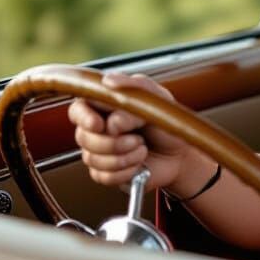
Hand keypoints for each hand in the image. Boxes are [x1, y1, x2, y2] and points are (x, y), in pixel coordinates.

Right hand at [67, 71, 193, 191]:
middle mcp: (97, 129)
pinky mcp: (105, 173)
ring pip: (92, 159)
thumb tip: (109, 83)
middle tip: (138, 139)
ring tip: (142, 148)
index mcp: (105, 107)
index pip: (78, 110)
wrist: (180, 153)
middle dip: (113, 142)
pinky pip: (102, 176)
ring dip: (124, 157)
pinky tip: (139, 164)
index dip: (84, 118)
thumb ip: (135, 86)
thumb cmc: (167, 123)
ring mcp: (98, 152)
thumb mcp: (158, 99)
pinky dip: (125, 172)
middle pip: (83, 137)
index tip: (99, 124)